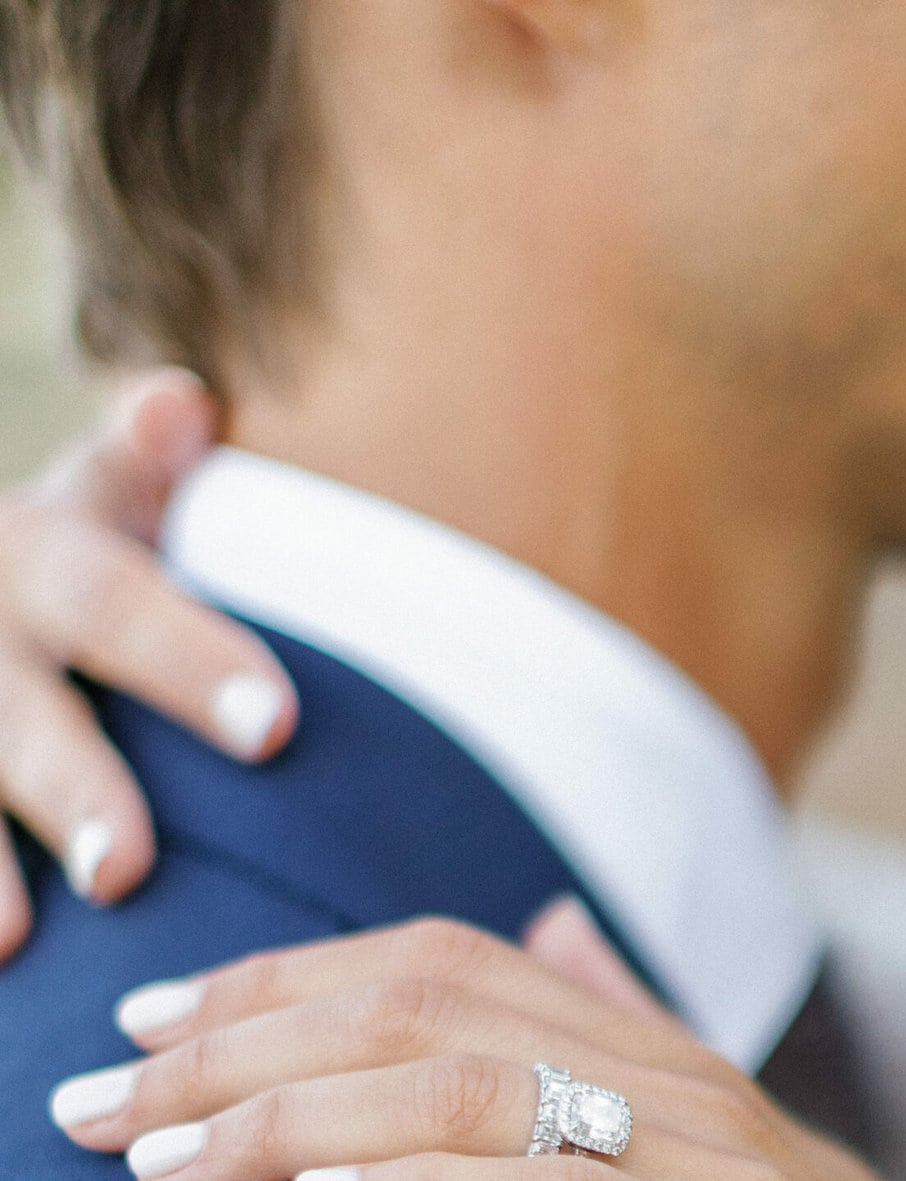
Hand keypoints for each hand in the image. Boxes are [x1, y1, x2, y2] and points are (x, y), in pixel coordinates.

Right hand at [0, 371, 295, 955]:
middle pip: (16, 712)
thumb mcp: (95, 493)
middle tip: (131, 869)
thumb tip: (179, 400)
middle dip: (70, 786)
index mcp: (45, 554)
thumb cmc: (61, 559)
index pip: (119, 606)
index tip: (278, 730)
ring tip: (12, 939)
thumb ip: (141, 461)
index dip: (190, 662)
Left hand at [48, 911, 878, 1179]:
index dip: (288, 975)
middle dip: (247, 1042)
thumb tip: (548, 923)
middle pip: (430, 1009)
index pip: (447, 961)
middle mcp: (674, 1083)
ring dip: (291, 1121)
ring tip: (162, 1159)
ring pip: (463, 1094)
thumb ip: (617, 1024)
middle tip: (104, 1095)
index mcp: (658, 1048)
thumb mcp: (703, 1125)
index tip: (157, 1013)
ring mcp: (690, 1156)